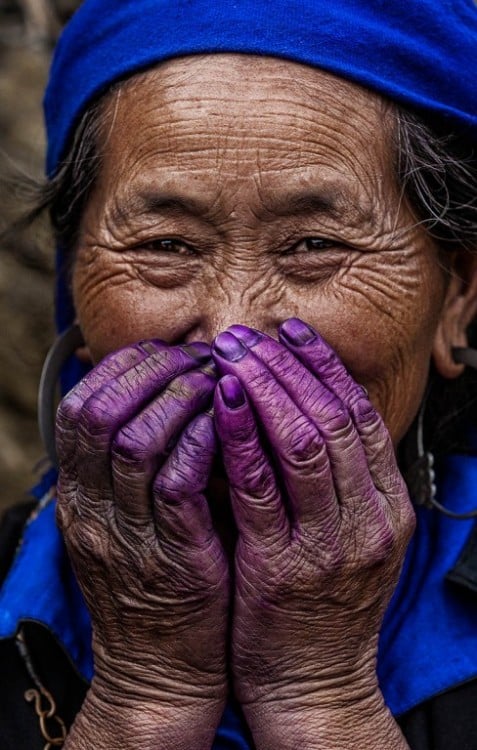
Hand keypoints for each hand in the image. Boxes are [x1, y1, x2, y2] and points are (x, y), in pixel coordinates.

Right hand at [56, 340, 228, 745]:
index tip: (168, 351)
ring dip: (179, 401)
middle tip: (201, 358)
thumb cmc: (155, 575)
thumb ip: (134, 462)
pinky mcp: (170, 558)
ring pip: (135, 442)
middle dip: (152, 374)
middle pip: (101, 415)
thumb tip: (161, 392)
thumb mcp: (125, 517)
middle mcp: (91, 511)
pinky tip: (230, 423)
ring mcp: (126, 536)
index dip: (123, 370)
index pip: (79, 409)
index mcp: (78, 495)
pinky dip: (202, 444)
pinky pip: (178, 485)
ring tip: (218, 382)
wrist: (160, 667)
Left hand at [212, 320, 414, 745]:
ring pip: (306, 442)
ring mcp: (332, 544)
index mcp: (388, 506)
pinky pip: (262, 488)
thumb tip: (300, 411)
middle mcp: (370, 519)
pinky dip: (244, 439)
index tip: (293, 333)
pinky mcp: (284, 567)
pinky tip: (224, 405)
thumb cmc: (322, 605)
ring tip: (232, 355)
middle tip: (251, 334)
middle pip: (336, 418)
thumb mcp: (348, 537)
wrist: (315, 685)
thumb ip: (336, 481)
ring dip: (267, 390)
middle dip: (291, 367)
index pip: (362, 417)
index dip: (326, 368)